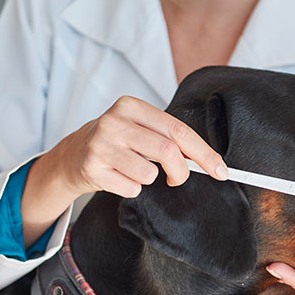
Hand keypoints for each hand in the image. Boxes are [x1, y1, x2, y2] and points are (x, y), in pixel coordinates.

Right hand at [56, 96, 228, 196]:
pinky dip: (131, 189)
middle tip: (177, 179)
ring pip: (148, 174)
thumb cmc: (116, 142)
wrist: (72, 155)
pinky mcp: (91, 167)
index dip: (203, 153)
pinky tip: (118, 177)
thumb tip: (208, 163)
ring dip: (148, 179)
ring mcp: (100, 144)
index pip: (178, 130)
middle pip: (167, 151)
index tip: (221, 171)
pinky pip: (130, 188)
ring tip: (134, 171)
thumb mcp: (139, 129)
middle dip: (181, 172)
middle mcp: (114, 121)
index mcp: (130, 105)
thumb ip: (168, 139)